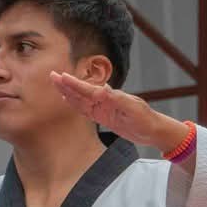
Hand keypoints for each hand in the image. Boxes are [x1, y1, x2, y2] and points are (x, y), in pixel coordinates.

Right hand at [48, 72, 188, 150]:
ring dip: (68, 92)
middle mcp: (105, 100)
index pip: (89, 90)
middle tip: (53, 75)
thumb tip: (102, 89)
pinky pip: (85, 110)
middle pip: (82, 92)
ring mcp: (103, 109)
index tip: (62, 77)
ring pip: (81, 100)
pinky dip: (75, 104)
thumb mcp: (134, 109)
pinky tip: (66, 98)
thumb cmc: (146, 119)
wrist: (153, 131)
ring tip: (56, 83)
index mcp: (111, 96)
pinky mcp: (103, 117)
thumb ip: (117, 100)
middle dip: (67, 85)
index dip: (75, 84)